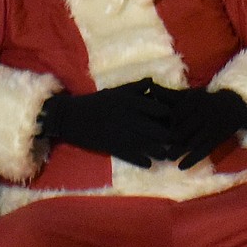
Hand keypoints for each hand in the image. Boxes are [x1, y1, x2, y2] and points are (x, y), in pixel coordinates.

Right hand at [38, 79, 171, 167]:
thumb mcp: (115, 91)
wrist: (70, 117)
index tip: (175, 120)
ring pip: (148, 145)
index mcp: (130, 101)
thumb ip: (135, 87)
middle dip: (169, 137)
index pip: (160, 109)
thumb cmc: (95, 102)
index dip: (169, 116)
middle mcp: (129, 117)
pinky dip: (142, 161)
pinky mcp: (112, 147)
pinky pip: (132, 156)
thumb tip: (152, 82)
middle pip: (158, 129)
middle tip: (176, 142)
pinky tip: (149, 164)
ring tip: (165, 155)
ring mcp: (121, 133)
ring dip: (159, 151)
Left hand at [157, 86, 246, 169]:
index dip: (165, 122)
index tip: (151, 129)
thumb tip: (150, 89)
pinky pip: (204, 151)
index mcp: (195, 101)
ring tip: (166, 157)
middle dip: (169, 138)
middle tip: (155, 147)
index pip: (176, 113)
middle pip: (184, 128)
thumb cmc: (204, 100)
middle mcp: (204, 113)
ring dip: (179, 151)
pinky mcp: (217, 139)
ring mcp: (211, 127)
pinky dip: (192, 160)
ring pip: (192, 141)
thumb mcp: (189, 95)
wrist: (233, 105)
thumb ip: (169, 94)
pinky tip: (181, 167)